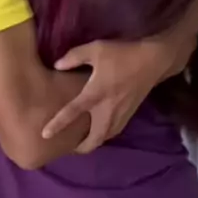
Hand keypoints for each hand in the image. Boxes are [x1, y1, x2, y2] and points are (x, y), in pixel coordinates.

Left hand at [42, 37, 190, 153]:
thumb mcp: (95, 49)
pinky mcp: (129, 114)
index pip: (72, 113)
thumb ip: (74, 57)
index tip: (45, 135)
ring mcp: (120, 114)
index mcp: (95, 94)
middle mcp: (107, 110)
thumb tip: (57, 65)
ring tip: (83, 142)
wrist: (153, 61)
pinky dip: (104, 135)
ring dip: (93, 143)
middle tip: (70, 148)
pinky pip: (114, 131)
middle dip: (81, 148)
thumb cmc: (122, 55)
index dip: (57, 124)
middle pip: (93, 139)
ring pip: (105, 138)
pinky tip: (100, 131)